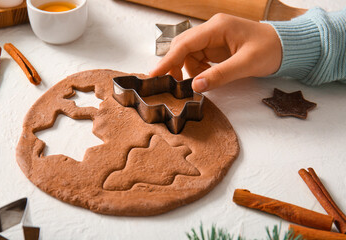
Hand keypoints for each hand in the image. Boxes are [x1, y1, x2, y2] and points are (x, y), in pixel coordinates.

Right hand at [149, 13, 281, 91]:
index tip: (154, 74)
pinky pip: (198, 58)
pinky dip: (197, 70)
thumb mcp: (245, 64)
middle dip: (175, 66)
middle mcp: (212, 30)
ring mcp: (213, 38)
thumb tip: (195, 86)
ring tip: (198, 82)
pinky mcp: (217, 46)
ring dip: (188, 70)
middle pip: (182, 47)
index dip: (168, 60)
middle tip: (172, 86)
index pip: (185, 43)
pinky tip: (206, 77)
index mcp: (217, 27)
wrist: (286, 47)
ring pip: (189, 54)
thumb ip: (219, 75)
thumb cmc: (270, 50)